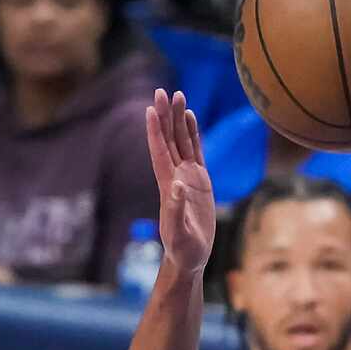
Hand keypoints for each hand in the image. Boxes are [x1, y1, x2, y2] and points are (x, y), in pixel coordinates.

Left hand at [146, 89, 214, 278]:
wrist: (190, 257)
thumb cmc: (182, 250)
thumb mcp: (179, 233)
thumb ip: (176, 210)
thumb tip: (176, 185)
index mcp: (168, 186)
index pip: (160, 152)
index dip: (155, 131)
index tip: (151, 109)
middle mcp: (175, 176)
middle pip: (168, 140)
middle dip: (165, 116)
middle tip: (163, 91)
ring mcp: (186, 176)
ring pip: (181, 141)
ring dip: (178, 119)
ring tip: (177, 95)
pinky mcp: (199, 181)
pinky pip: (194, 151)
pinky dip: (191, 133)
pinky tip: (190, 117)